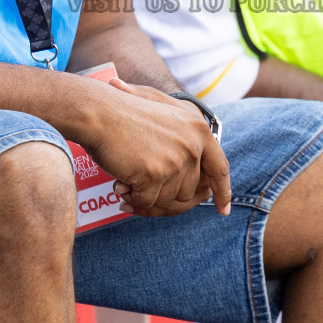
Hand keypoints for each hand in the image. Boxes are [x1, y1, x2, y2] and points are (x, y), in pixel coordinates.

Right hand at [86, 78, 231, 217]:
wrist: (99, 112)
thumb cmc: (125, 112)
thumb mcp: (165, 114)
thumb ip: (187, 139)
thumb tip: (203, 181)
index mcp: (198, 130)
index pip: (220, 169)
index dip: (223, 192)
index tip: (222, 210)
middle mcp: (192, 146)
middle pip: (189, 192)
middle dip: (165, 196)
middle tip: (142, 191)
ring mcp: (175, 161)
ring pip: (167, 200)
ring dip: (145, 197)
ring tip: (127, 182)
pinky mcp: (154, 174)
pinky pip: (146, 202)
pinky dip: (132, 199)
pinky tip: (120, 185)